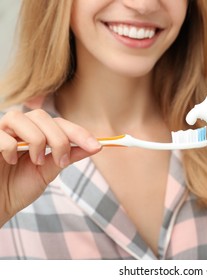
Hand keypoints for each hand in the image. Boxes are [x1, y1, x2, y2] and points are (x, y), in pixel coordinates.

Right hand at [0, 109, 101, 224]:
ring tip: (36, 161)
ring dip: (36, 140)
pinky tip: (11, 161)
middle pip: (42, 116)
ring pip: (21, 118)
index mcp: (35, 133)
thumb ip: (68, 156)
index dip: (79, 133)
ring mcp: (0, 132)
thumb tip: (95, 147)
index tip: (97, 147)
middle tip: (61, 162)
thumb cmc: (18, 188)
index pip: (60, 123)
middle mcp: (18, 128)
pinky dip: (11, 147)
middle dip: (58, 139)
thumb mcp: (48, 172)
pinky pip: (1, 135)